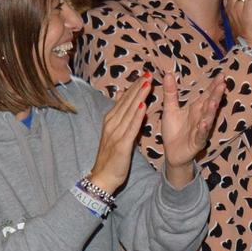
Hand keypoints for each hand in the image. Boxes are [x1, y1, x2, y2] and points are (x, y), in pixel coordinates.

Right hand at [89, 74, 150, 192]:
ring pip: (129, 111)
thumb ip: (123, 118)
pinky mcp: (121, 144)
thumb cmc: (111, 157)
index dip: (134, 87)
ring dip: (138, 96)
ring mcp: (115, 133)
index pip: (124, 100)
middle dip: (138, 87)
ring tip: (148, 83)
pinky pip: (131, 128)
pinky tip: (143, 106)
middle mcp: (112, 124)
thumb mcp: (116, 134)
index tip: (145, 75)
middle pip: (127, 102)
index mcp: (110, 120)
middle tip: (148, 73)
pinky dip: (137, 116)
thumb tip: (129, 102)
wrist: (103, 177)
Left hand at [157, 72, 226, 175]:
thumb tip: (168, 73)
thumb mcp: (170, 108)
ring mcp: (200, 130)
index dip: (213, 86)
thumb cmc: (173, 130)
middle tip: (223, 84)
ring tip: (215, 101)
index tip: (221, 75)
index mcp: (196, 109)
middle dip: (216, 95)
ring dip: (211, 111)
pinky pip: (200, 135)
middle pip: (210, 104)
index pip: (206, 95)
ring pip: (207, 119)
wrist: (171, 153)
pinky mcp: (197, 143)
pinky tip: (204, 124)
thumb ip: (171, 92)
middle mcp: (201, 118)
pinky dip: (203, 130)